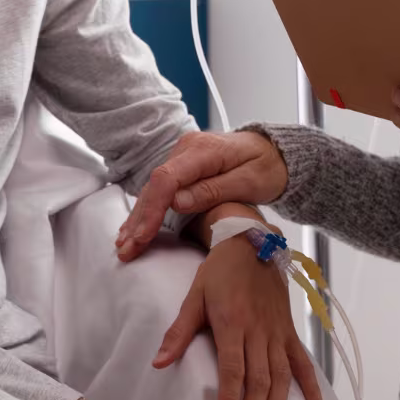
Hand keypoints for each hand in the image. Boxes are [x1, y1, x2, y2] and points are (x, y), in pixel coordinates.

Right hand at [116, 131, 287, 260]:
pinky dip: (147, 211)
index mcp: (203, 150)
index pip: (166, 179)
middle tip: (126, 250)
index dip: (152, 210)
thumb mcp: (249, 181)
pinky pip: (160, 190)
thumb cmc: (267, 166)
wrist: (275, 152)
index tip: (143, 236)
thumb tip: (177, 203)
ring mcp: (182, 157)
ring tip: (124, 245)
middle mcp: (186, 149)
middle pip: (154, 185)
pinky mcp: (182, 167)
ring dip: (138, 218)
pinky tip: (135, 229)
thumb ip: (213, 190)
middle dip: (139, 220)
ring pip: (152, 189)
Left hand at [154, 229, 324, 399]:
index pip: (233, 370)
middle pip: (259, 380)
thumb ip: (179, 332)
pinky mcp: (290, 332)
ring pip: (281, 377)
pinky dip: (312, 390)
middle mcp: (258, 331)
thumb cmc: (220, 270)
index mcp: (232, 323)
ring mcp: (278, 333)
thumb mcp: (194, 296)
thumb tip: (159, 362)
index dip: (231, 399)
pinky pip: (304, 365)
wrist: (251, 241)